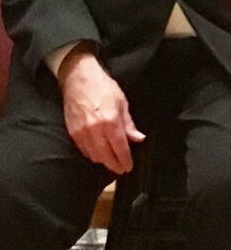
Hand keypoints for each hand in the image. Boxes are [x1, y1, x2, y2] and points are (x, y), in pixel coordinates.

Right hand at [58, 49, 142, 173]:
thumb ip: (129, 124)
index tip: (129, 167)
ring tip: (111, 162)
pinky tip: (98, 154)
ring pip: (93, 155)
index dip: (125, 160)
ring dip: (103, 161)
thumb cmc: (103, 88)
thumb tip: (138, 138)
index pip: (120, 148)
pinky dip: (91, 155)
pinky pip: (83, 150)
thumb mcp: (122, 103)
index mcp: (110, 122)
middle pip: (105, 156)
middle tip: (121, 169)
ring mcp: (82, 132)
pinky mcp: (72, 132)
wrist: (79, 80)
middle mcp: (95, 130)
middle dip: (114, 165)